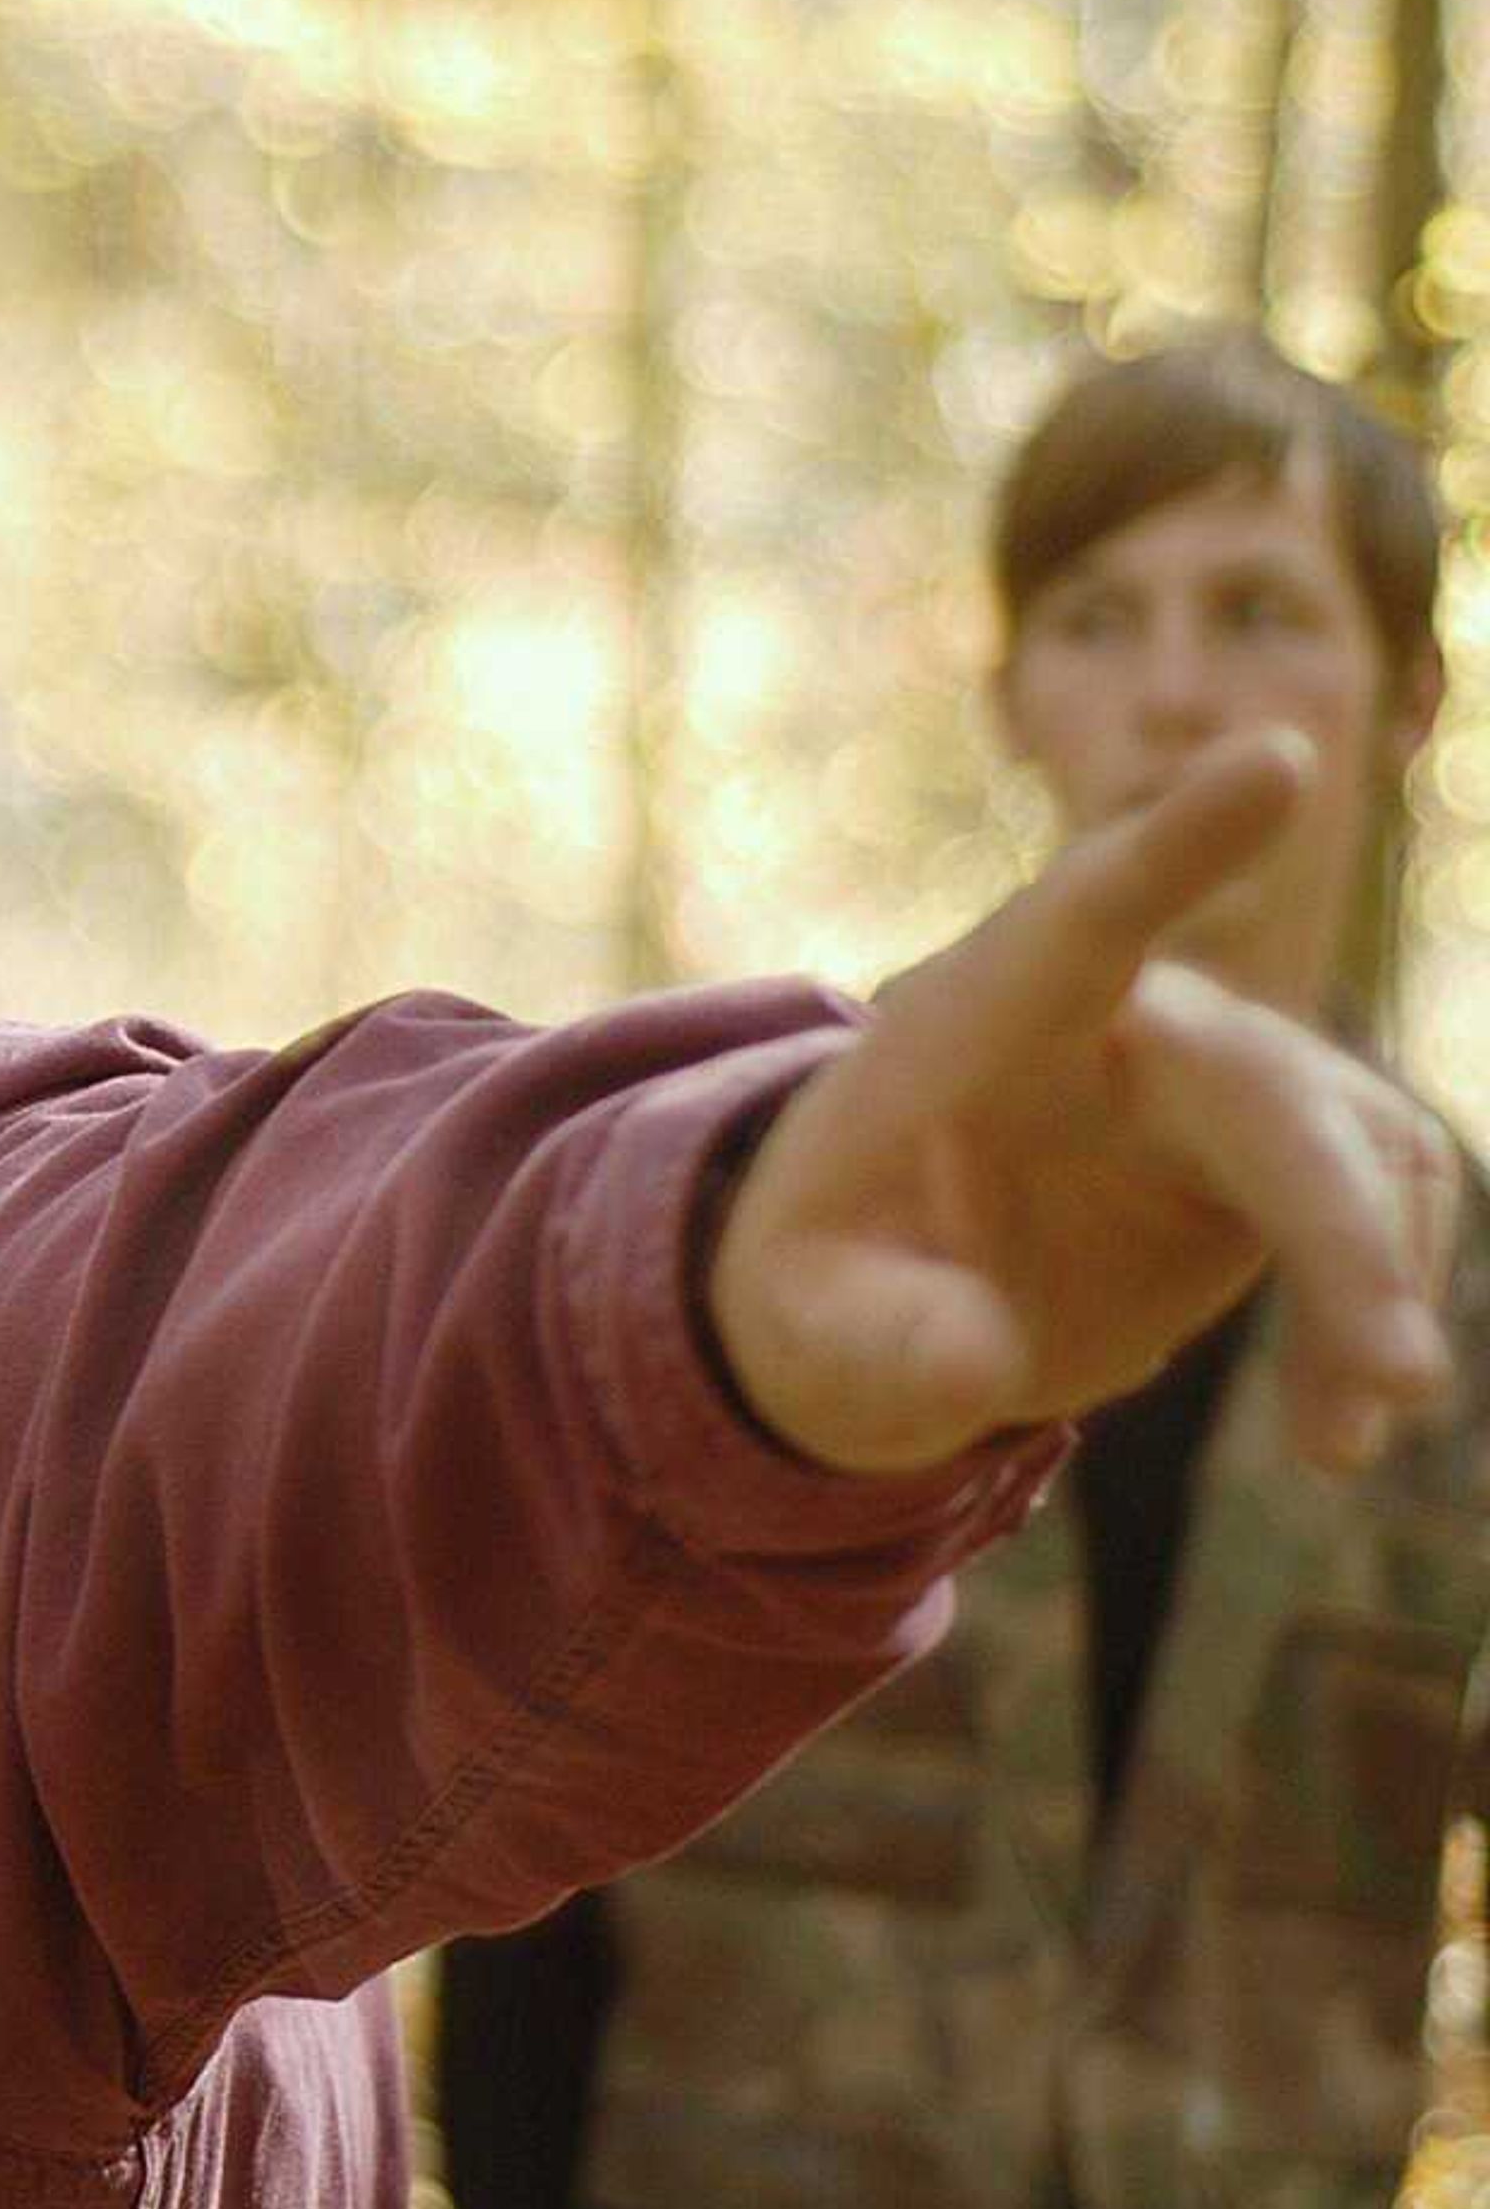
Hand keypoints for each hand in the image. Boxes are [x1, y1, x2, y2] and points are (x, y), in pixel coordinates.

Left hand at [710, 731, 1455, 1478]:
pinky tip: (1337, 1426)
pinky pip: (1380, 1205)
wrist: (874, 1282)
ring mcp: (1221, 1079)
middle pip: (1268, 1091)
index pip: (1086, 911)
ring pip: (1362, 1152)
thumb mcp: (810, 1327)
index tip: (1272, 760)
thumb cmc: (827, 1275)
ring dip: (1376, 1291)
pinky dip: (1379, 1310)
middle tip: (1396, 1382)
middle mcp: (1126, 1020)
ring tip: (1341, 1448)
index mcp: (983, 1017)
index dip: (1179, 842)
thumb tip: (977, 1370)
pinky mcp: (1283, 1148)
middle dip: (1340, 1232)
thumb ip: (878, 1339)